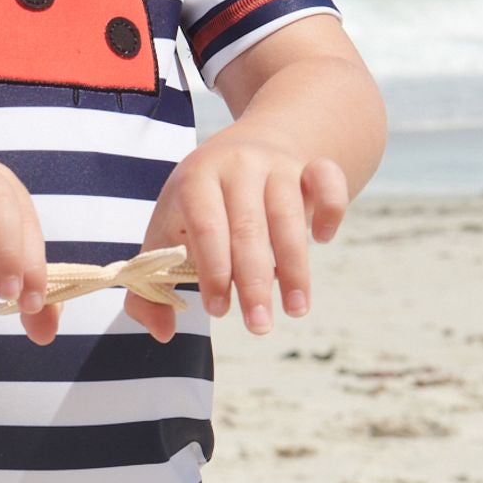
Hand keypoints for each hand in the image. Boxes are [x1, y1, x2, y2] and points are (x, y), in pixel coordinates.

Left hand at [127, 133, 348, 342]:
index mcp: (196, 180)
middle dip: (254, 283)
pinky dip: (331, 209)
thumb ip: (151, 287)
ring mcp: (277, 165)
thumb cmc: (199, 206)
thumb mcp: (166, 233)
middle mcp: (237, 166)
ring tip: (295, 310)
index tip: (219, 310)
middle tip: (259, 326)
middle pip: (248, 229)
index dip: (213, 270)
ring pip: (289, 217)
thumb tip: (163, 333)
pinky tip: (321, 239)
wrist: (245, 149)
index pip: (206, 227)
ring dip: (296, 268)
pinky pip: (328, 184)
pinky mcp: (310, 166)